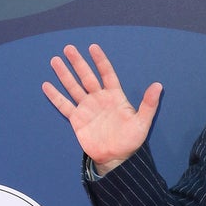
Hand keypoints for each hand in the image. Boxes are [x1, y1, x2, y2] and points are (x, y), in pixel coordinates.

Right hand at [42, 44, 161, 174]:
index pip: (107, 74)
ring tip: (55, 60)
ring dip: (64, 74)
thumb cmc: (131, 139)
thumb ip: (149, 103)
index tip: (93, 47)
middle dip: (78, 63)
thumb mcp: (142, 121)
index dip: (100, 61)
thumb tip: (158, 85)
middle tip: (69, 48)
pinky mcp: (77, 119)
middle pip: (87, 77)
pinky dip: (55, 96)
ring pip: (74, 87)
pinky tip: (47, 85)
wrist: (116, 158)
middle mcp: (99, 99)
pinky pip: (64, 105)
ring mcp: (87, 108)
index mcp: (115, 96)